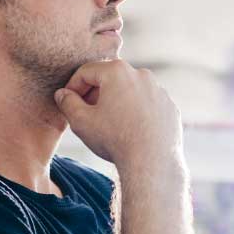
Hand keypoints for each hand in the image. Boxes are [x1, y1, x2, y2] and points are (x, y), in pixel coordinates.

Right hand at [54, 60, 182, 168]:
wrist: (152, 161)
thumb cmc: (115, 139)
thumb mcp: (81, 121)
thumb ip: (68, 103)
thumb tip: (63, 94)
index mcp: (117, 71)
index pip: (86, 71)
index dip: (73, 86)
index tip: (68, 102)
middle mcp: (142, 75)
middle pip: (110, 78)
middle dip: (95, 93)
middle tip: (85, 112)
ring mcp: (159, 90)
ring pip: (130, 91)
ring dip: (117, 102)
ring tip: (108, 123)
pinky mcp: (169, 106)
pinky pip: (147, 104)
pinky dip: (136, 112)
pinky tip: (129, 130)